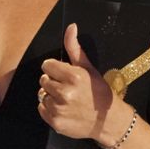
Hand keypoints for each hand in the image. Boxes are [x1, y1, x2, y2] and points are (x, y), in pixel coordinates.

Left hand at [38, 23, 116, 140]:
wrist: (108, 120)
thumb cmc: (98, 92)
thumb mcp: (88, 68)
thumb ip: (74, 48)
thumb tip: (71, 27)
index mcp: (73, 76)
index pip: (47, 65)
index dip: (55, 69)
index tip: (65, 75)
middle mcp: (64, 93)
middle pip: (43, 79)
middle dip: (53, 82)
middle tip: (68, 88)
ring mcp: (59, 109)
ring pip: (42, 94)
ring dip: (51, 96)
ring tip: (67, 100)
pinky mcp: (55, 122)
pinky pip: (41, 108)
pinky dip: (49, 109)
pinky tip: (64, 109)